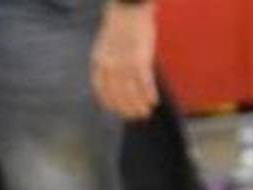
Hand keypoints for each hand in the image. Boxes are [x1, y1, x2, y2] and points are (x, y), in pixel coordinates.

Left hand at [89, 2, 157, 120]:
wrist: (128, 7)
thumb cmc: (120, 23)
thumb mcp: (106, 45)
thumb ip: (108, 62)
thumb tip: (116, 79)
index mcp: (98, 63)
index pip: (102, 92)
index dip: (110, 104)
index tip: (117, 110)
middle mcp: (109, 68)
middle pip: (118, 96)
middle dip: (127, 109)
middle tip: (135, 117)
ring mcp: (124, 65)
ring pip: (131, 93)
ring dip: (139, 106)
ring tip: (145, 113)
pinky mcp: (139, 61)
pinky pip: (144, 84)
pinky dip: (149, 94)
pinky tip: (154, 101)